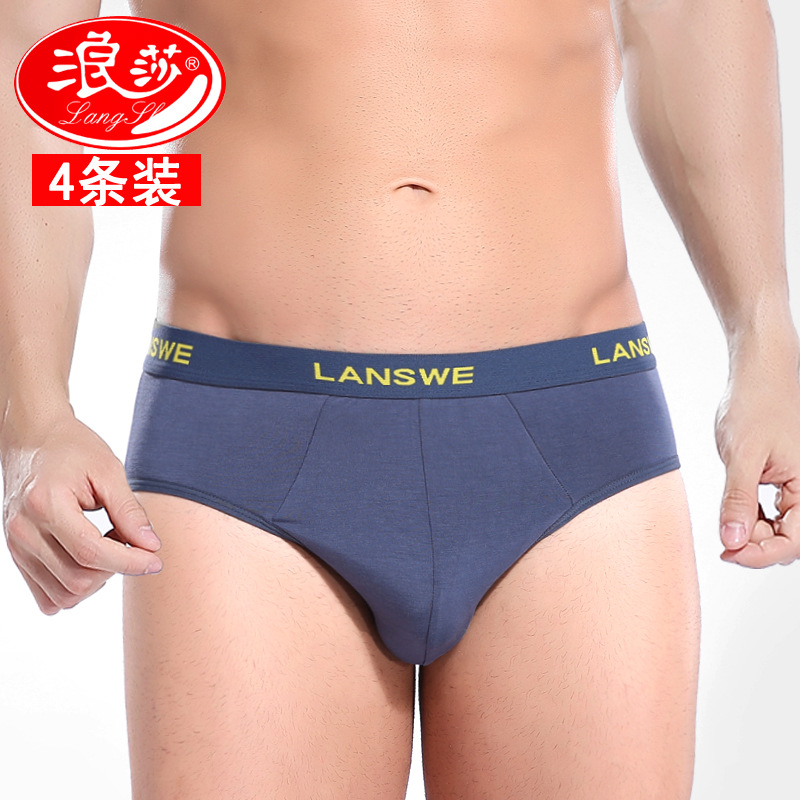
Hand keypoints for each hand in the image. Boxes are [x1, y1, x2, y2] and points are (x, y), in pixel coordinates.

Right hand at [1, 409, 162, 613]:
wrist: (33, 439)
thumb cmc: (73, 449)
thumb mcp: (109, 471)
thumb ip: (129, 511)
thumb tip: (151, 547)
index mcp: (46, 505)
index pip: (91, 552)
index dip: (130, 562)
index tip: (155, 559)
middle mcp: (23, 530)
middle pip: (78, 578)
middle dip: (115, 568)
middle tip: (129, 540)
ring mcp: (15, 546)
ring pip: (63, 595)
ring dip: (97, 581)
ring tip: (108, 546)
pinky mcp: (16, 556)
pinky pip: (48, 596)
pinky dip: (75, 588)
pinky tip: (90, 560)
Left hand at [715, 362, 799, 567]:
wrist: (760, 374)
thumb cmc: (756, 404)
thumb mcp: (741, 456)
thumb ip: (738, 500)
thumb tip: (732, 540)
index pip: (792, 541)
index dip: (760, 555)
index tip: (728, 553)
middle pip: (789, 539)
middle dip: (756, 545)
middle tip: (723, 541)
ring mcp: (798, 484)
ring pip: (781, 527)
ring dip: (753, 532)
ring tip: (728, 522)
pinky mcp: (786, 479)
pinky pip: (775, 511)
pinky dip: (754, 517)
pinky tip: (736, 511)